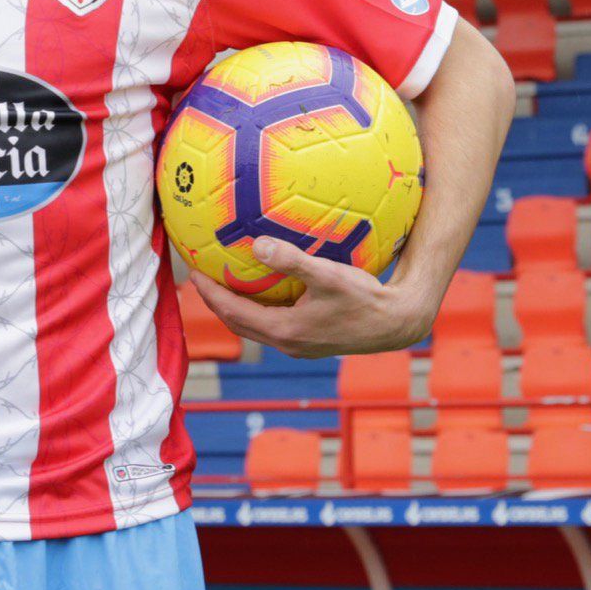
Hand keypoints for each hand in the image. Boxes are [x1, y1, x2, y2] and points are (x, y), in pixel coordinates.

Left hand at [187, 237, 432, 358]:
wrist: (397, 324)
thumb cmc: (365, 299)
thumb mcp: (327, 275)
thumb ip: (291, 260)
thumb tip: (257, 244)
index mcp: (284, 331)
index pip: (232, 312)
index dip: (209, 293)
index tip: (193, 272)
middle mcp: (287, 343)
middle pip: (237, 323)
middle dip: (216, 301)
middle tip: (200, 277)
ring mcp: (299, 345)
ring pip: (255, 326)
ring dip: (236, 307)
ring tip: (224, 282)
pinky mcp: (311, 341)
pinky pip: (273, 324)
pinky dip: (258, 308)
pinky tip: (265, 287)